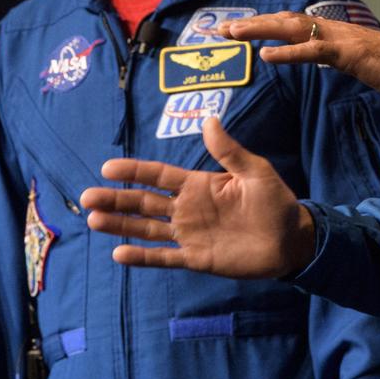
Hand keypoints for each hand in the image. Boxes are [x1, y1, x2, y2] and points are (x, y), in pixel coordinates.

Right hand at [80, 117, 315, 277]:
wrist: (292, 240)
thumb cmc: (276, 202)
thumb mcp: (256, 171)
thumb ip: (229, 151)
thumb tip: (209, 119)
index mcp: (199, 185)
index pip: (158, 175)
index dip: (134, 171)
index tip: (107, 168)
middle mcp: (187, 209)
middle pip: (144, 202)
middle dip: (116, 199)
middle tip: (87, 198)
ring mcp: (190, 235)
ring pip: (147, 229)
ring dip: (121, 225)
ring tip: (94, 220)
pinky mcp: (196, 258)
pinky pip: (165, 258)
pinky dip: (143, 257)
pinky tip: (119, 254)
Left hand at [219, 12, 379, 101]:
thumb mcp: (356, 61)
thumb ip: (333, 56)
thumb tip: (315, 55)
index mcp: (332, 32)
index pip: (289, 24)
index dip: (262, 25)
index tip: (236, 30)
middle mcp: (331, 29)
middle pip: (283, 21)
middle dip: (251, 24)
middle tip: (221, 29)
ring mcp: (340, 39)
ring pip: (291, 29)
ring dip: (260, 30)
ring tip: (233, 33)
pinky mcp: (349, 54)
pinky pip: (313, 51)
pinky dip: (287, 52)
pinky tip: (266, 56)